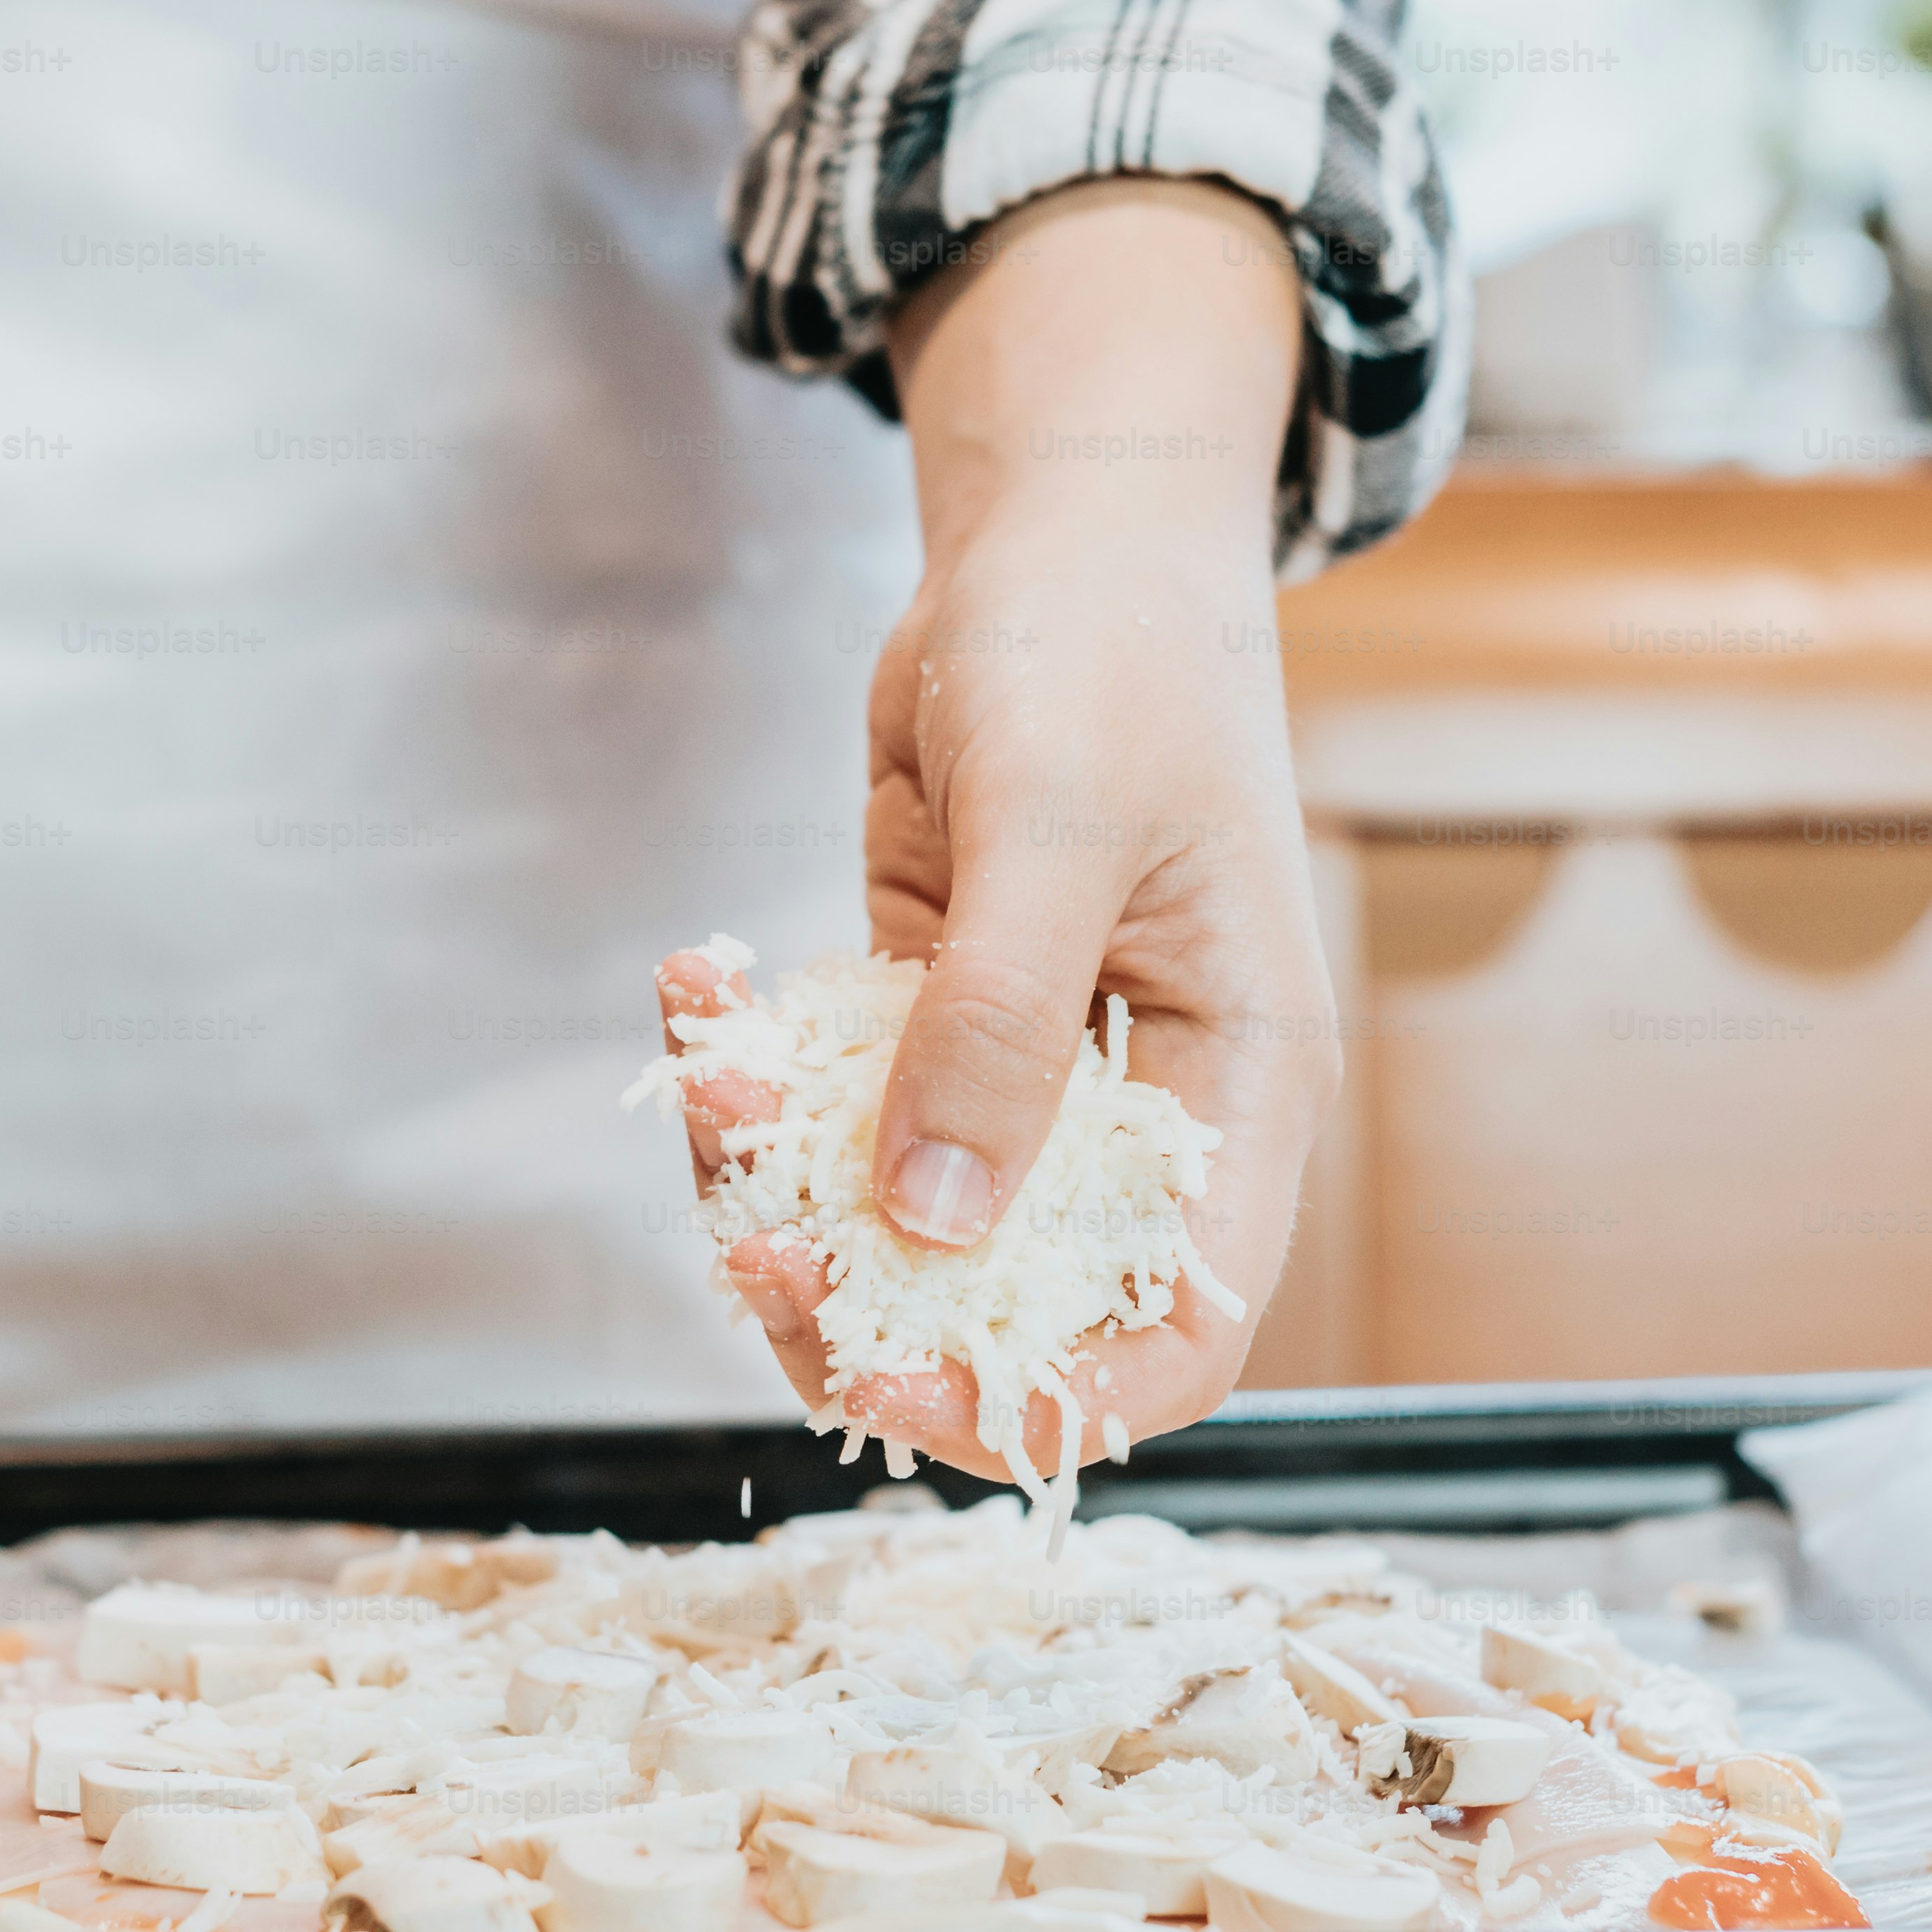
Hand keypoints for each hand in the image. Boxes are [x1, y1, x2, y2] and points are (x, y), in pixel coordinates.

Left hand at [657, 179, 1341, 1485]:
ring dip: (771, 1180)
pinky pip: (831, 1113)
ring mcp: (1025, 1073)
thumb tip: (928, 1223)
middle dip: (854, 1295)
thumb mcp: (1060, 824)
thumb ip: (997, 1022)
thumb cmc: (1108, 647)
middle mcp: (1138, 1110)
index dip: (1038, 1398)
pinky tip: (697, 981)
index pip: (1169, 1337)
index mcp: (1234, 1094)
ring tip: (706, 1060)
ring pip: (889, 1221)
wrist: (1059, 532)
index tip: (879, 1377)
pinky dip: (750, 1079)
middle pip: (1003, 1303)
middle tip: (736, 1232)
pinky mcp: (930, 1020)